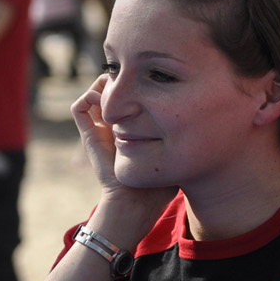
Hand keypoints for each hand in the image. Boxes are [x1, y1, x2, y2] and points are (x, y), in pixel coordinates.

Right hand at [72, 74, 177, 233]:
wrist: (134, 202)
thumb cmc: (158, 183)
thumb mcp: (175, 152)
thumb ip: (182, 136)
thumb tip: (201, 117)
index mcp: (133, 126)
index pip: (131, 93)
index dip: (140, 83)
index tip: (155, 85)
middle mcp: (114, 123)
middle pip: (112, 86)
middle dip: (124, 78)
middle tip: (140, 83)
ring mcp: (99, 128)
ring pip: (94, 91)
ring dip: (105, 84)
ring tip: (122, 91)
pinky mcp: (88, 135)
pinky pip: (78, 107)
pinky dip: (88, 97)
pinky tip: (107, 104)